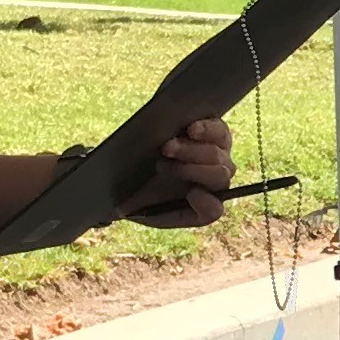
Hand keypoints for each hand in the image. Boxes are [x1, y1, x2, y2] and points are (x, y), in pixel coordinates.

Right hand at [125, 112, 235, 228]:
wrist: (143, 163)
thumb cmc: (139, 188)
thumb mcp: (132, 202)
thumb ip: (133, 207)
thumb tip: (119, 207)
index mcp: (199, 208)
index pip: (212, 210)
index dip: (205, 202)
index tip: (191, 193)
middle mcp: (215, 185)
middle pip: (218, 177)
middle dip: (190, 169)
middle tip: (163, 164)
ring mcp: (220, 159)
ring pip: (218, 155)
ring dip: (193, 150)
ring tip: (168, 146)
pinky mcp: (218, 136)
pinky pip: (220, 133)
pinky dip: (207, 130)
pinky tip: (191, 129)